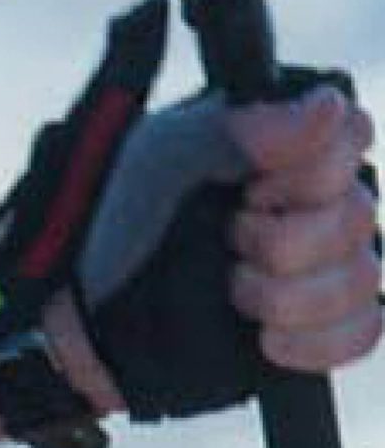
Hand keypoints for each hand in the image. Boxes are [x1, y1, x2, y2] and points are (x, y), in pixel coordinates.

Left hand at [0, 73, 379, 447]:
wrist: (89, 318)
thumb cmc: (117, 221)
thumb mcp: (162, 159)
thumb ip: (237, 126)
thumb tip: (326, 107)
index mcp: (280, 141)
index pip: (350, 131)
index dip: (307, 166)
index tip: (247, 184)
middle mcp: (314, 196)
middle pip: (357, 210)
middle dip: (282, 237)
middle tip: (226, 236)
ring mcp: (323, 263)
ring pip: (363, 275)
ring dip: (287, 292)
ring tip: (232, 288)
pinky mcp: (321, 326)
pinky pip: (366, 331)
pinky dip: (316, 339)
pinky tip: (264, 337)